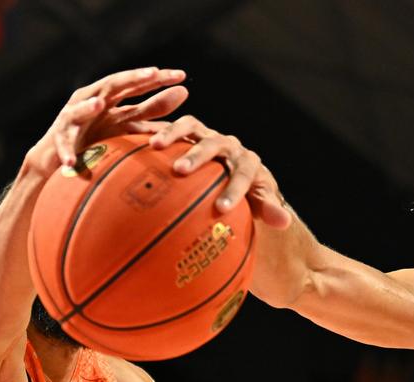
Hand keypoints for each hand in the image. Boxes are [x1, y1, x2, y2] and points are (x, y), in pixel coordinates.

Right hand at [25, 67, 189, 175]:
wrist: (61, 156)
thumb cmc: (98, 136)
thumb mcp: (127, 122)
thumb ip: (152, 109)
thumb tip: (183, 92)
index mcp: (110, 97)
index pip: (136, 83)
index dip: (157, 78)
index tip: (181, 76)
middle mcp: (90, 100)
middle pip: (111, 85)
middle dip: (131, 79)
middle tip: (153, 73)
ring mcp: (71, 119)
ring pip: (78, 110)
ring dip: (87, 107)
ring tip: (99, 105)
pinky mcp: (58, 139)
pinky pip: (62, 145)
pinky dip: (67, 152)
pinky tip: (72, 162)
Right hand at [148, 117, 292, 228]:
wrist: (234, 172)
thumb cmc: (248, 193)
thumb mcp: (259, 202)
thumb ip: (268, 209)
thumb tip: (283, 222)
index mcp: (247, 161)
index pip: (244, 172)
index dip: (235, 188)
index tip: (222, 208)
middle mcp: (226, 144)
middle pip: (213, 144)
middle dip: (198, 156)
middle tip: (181, 171)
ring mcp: (205, 136)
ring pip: (190, 127)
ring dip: (173, 134)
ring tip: (154, 146)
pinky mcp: (185, 134)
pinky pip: (168, 127)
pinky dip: (152, 129)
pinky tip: (130, 137)